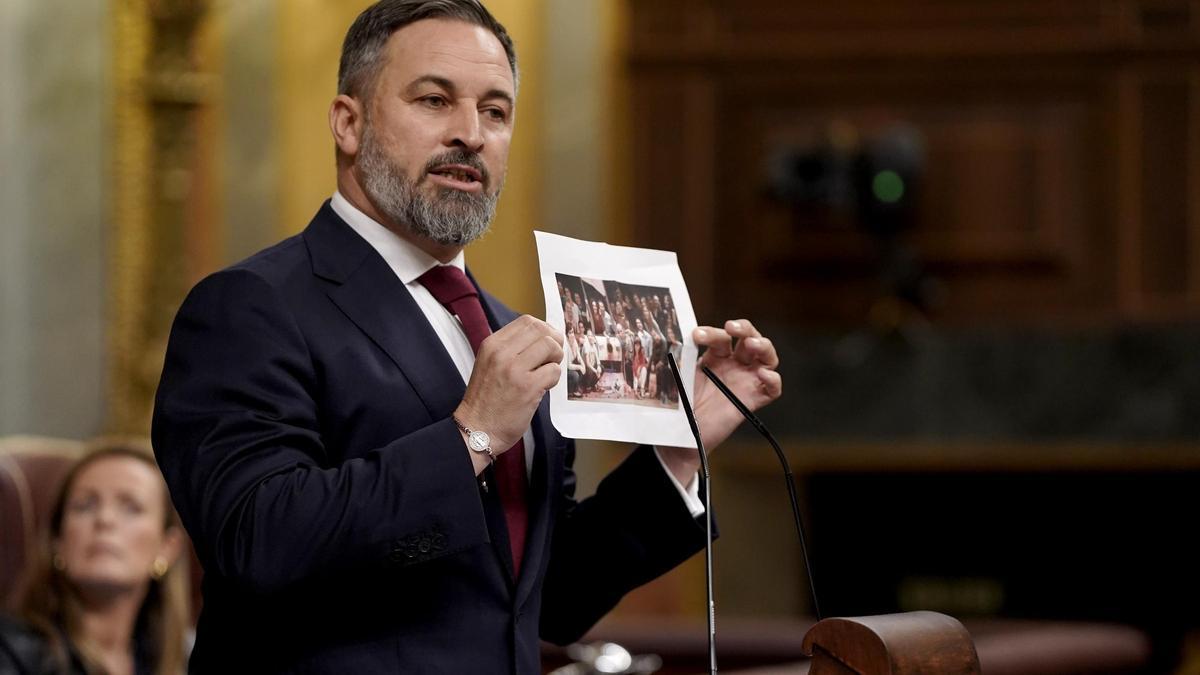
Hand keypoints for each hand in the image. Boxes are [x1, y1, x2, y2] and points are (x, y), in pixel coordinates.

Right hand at [455, 315, 562, 473]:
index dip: (544, 329)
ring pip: (550, 346)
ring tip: (546, 373)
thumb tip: (543, 338)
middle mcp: (501, 353)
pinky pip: (554, 371)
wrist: (477, 430)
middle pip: (541, 329)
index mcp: (492, 345)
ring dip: (556, 359)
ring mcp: (514, 369)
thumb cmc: (487, 400)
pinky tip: (543, 387)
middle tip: (553, 357)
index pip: (527, 321)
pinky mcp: (527, 387)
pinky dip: (554, 378)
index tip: (548, 343)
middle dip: (554, 341)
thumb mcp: (490, 365)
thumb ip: (511, 350)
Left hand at [658, 319, 780, 482]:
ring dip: (763, 345)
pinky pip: (772, 389)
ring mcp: (746, 381)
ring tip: (752, 344)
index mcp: (716, 357)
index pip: (722, 337)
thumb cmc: (681, 405)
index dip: (712, 333)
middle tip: (731, 327)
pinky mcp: (753, 400)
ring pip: (767, 357)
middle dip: (744, 328)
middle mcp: (735, 365)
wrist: (683, 435)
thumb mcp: (679, 378)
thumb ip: (680, 361)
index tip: (696, 336)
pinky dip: (773, 380)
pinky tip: (763, 375)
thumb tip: (669, 342)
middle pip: (750, 338)